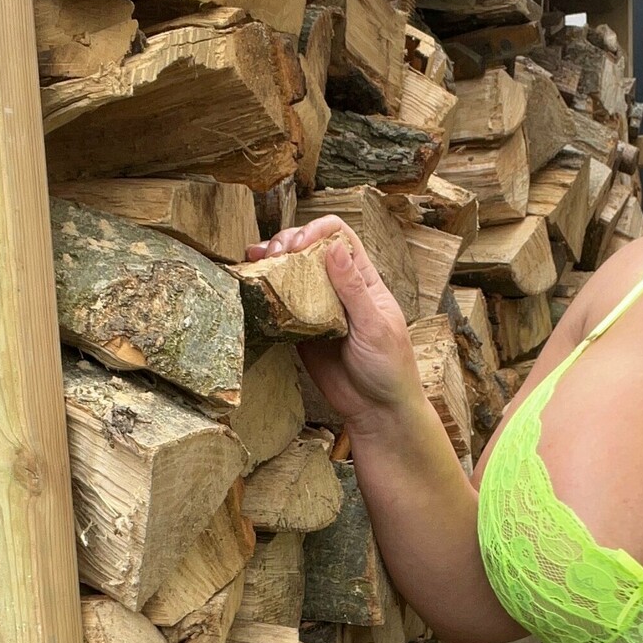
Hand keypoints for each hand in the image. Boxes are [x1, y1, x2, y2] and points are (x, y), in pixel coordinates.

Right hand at [244, 216, 421, 427]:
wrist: (377, 411)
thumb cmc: (389, 367)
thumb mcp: (375, 326)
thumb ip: (353, 289)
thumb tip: (334, 248)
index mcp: (363, 280)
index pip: (340, 237)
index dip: (317, 231)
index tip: (299, 246)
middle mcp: (338, 288)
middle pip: (309, 249)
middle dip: (288, 242)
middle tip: (273, 255)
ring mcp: (318, 308)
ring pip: (292, 274)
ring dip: (272, 261)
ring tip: (256, 260)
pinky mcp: (301, 331)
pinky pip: (282, 306)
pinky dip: (266, 293)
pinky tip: (252, 285)